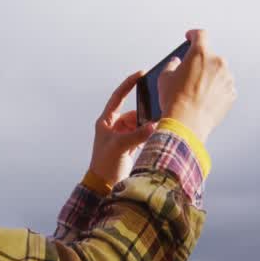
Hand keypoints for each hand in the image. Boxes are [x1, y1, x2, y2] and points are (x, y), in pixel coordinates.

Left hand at [87, 71, 159, 185]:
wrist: (103, 186)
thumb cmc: (104, 165)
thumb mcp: (119, 147)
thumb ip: (136, 135)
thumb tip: (154, 126)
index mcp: (106, 122)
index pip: (118, 97)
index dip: (129, 84)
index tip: (140, 74)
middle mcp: (114, 127)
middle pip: (133, 114)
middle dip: (144, 116)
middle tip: (156, 116)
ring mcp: (122, 137)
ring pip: (139, 125)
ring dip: (147, 128)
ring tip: (156, 131)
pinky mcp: (129, 147)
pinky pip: (141, 136)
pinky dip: (148, 136)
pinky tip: (154, 138)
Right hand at [157, 29, 236, 143]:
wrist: (187, 124)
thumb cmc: (174, 101)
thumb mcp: (165, 78)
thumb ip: (172, 65)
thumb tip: (176, 63)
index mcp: (200, 54)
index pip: (200, 35)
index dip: (193, 35)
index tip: (191, 37)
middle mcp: (217, 62)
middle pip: (209, 56)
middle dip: (200, 63)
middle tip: (190, 76)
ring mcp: (227, 78)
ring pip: (218, 73)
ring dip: (210, 78)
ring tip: (196, 92)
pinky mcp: (231, 93)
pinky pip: (224, 88)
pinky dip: (216, 91)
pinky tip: (204, 100)